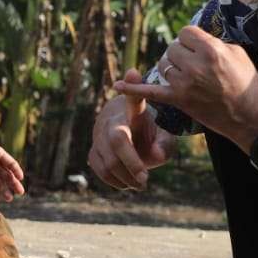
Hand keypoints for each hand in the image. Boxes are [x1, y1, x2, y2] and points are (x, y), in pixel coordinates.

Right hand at [89, 70, 174, 189]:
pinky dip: (113, 180)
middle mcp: (110, 121)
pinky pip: (99, 169)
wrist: (131, 135)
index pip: (132, 100)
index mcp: (132, 112)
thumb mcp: (165, 136)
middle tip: (145, 180)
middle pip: (116, 142)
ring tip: (140, 184)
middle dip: (131, 164)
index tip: (133, 72)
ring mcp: (98, 137)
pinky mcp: (93, 152)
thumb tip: (154, 156)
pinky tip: (127, 184)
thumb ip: (164, 145)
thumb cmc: (151, 134)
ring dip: (124, 177)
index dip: (132, 87)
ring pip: (106, 161)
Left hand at [113, 26, 257, 147]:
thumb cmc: (247, 82)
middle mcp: (194, 65)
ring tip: (188, 77)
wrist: (251, 116)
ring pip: (163, 66)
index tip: (198, 50)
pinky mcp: (178, 100)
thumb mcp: (236, 52)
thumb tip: (195, 38)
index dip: (190, 40)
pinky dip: (133, 90)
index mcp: (210, 49)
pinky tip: (117, 86)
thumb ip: (212, 42)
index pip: (184, 33)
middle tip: (196, 67)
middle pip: (172, 49)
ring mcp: (184, 84)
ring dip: (171, 68)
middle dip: (181, 55)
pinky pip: (150, 93)